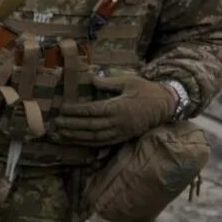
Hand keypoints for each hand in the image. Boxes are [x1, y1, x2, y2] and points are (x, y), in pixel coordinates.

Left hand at [53, 74, 177, 145]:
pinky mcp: (122, 138)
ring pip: (94, 137)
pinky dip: (87, 143)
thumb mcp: (128, 81)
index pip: (92, 110)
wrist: (165, 105)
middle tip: (55, 123)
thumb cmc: (146, 90)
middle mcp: (118, 122)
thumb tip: (90, 79)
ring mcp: (120, 132)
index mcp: (118, 107)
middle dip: (71, 125)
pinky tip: (75, 141)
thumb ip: (108, 82)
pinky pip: (102, 143)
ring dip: (75, 137)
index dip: (76, 110)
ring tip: (60, 134)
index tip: (62, 108)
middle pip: (90, 126)